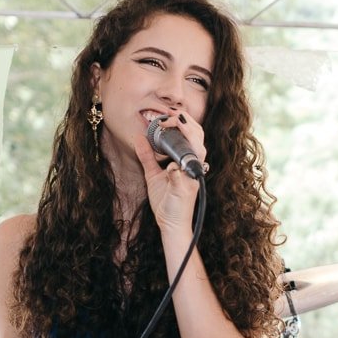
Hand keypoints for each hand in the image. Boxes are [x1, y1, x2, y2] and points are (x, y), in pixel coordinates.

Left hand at [137, 112, 207, 233]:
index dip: (183, 122)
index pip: (193, 136)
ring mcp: (192, 177)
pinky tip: (170, 162)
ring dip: (187, 135)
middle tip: (170, 115)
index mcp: (188, 163)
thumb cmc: (166, 202)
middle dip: (186, 123)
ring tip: (174, 123)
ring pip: (198, 150)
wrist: (171, 224)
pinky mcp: (187, 188)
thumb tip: (139, 137)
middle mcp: (194, 168)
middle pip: (199, 138)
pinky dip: (178, 165)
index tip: (168, 113)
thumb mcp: (152, 174)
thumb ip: (147, 156)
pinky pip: (185, 173)